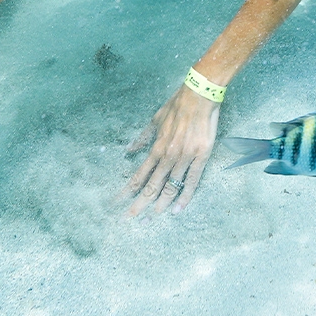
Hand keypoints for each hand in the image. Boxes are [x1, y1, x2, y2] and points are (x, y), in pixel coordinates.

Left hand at [124, 84, 220, 216]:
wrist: (200, 95)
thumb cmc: (177, 105)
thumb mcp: (155, 120)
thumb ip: (142, 138)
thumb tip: (127, 151)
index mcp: (156, 148)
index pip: (137, 176)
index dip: (126, 192)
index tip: (115, 203)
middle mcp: (168, 156)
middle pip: (151, 187)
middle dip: (138, 205)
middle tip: (127, 220)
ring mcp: (185, 158)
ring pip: (170, 188)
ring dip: (158, 206)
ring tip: (149, 220)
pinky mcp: (201, 157)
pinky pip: (192, 181)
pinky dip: (184, 197)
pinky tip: (177, 210)